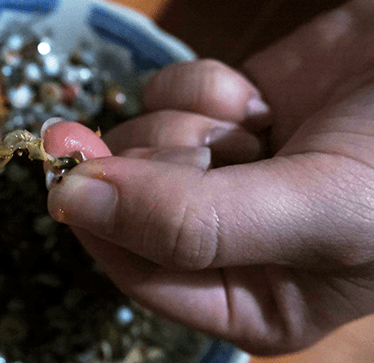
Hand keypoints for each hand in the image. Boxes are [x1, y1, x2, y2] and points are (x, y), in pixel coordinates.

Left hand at [44, 0, 373, 354]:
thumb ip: (190, 223)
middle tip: (232, 146)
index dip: (103, 223)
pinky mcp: (215, 115)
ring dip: (192, 125)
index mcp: (249, 301)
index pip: (138, 275)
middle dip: (171, 163)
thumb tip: (68, 203)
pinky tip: (257, 97)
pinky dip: (205, 86)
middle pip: (126, 205)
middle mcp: (222, 244)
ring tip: (260, 125)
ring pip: (136, 146)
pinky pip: (160, 97)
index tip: (72, 172)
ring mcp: (216, 174)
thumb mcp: (319, 211)